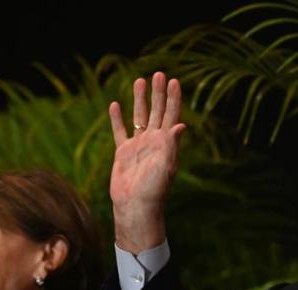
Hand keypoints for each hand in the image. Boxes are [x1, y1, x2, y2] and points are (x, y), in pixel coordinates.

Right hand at [108, 72, 186, 253]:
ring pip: (139, 117)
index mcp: (166, 143)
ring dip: (140, 100)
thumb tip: (181, 124)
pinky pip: (120, 131)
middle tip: (159, 73)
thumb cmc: (153, 189)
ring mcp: (138, 146)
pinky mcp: (123, 153)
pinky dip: (117, 118)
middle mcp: (153, 142)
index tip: (174, 81)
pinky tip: (115, 104)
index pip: (171, 115)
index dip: (173, 98)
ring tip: (139, 80)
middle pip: (157, 111)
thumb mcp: (166, 165)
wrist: (135, 206)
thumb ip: (171, 144)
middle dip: (158, 93)